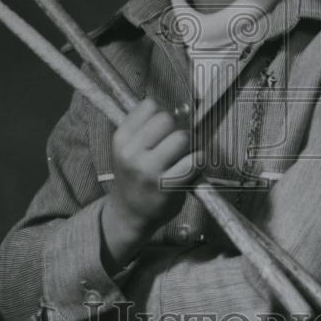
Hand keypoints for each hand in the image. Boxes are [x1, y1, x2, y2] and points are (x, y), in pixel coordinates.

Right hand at [100, 98, 201, 270]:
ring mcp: (149, 170)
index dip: (163, 112)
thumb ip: (146, 128)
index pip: (149, 105)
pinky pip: (194, 161)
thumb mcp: (129, 150)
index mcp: (121, 139)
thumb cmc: (136, 177)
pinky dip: (199, 160)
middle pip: (167, 119)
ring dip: (190, 144)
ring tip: (185, 155)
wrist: (130, 214)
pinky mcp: (167, 187)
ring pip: (182, 137)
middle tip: (178, 142)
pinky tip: (192, 167)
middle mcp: (131, 153)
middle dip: (177, 127)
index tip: (165, 127)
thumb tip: (184, 108)